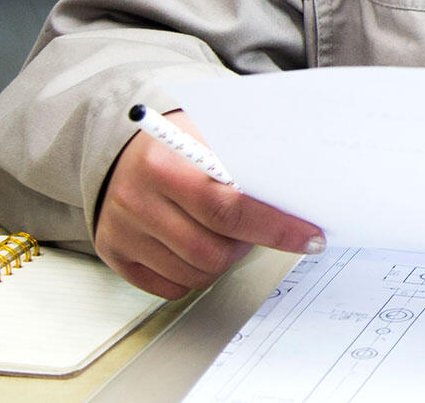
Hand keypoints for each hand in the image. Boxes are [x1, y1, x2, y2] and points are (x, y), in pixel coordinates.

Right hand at [95, 111, 324, 297]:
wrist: (123, 150)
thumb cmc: (180, 144)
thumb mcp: (214, 137)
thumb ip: (250, 164)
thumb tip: (301, 196)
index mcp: (164, 165)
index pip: (230, 208)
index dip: (276, 228)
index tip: (310, 237)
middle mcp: (135, 200)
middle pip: (212, 251)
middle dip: (246, 245)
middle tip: (254, 227)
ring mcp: (122, 231)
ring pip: (195, 274)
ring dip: (222, 259)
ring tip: (221, 230)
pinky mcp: (114, 254)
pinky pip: (171, 287)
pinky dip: (193, 273)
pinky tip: (196, 244)